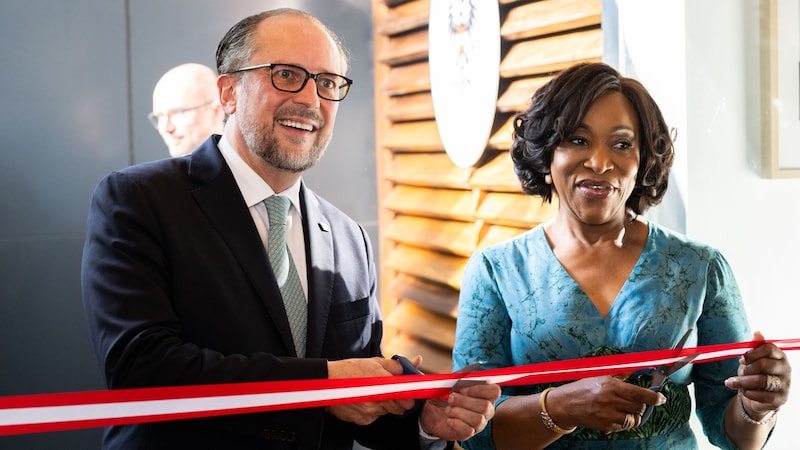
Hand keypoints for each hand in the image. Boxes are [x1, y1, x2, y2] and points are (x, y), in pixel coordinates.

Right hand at [326, 357, 416, 424]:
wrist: (327, 383)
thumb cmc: (350, 370)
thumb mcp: (375, 362)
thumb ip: (398, 365)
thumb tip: (415, 362)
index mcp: (384, 384)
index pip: (408, 398)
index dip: (410, 396)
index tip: (408, 392)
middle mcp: (378, 400)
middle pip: (400, 408)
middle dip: (398, 400)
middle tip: (389, 391)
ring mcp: (371, 412)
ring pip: (388, 412)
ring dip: (385, 405)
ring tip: (373, 393)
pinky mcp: (363, 420)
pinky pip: (375, 417)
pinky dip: (374, 410)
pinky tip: (364, 400)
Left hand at [419, 382, 500, 440]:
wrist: (431, 410)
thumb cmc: (445, 394)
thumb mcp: (451, 381)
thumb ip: (462, 375)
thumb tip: (474, 367)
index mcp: (485, 395)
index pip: (495, 391)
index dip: (479, 389)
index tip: (463, 388)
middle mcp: (486, 410)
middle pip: (485, 406)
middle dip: (464, 401)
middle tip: (451, 398)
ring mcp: (479, 424)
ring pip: (477, 419)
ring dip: (458, 411)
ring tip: (448, 409)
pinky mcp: (468, 434)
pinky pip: (467, 430)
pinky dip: (455, 422)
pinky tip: (449, 419)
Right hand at [543, 375, 665, 433]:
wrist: (565, 405)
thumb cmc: (583, 388)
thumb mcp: (601, 376)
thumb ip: (621, 374)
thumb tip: (637, 366)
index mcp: (611, 386)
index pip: (640, 394)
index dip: (654, 397)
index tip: (661, 398)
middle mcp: (610, 401)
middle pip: (639, 407)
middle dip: (641, 405)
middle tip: (636, 402)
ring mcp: (608, 416)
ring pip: (634, 419)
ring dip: (634, 415)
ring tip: (625, 409)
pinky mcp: (606, 427)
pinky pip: (624, 427)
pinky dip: (624, 422)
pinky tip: (614, 415)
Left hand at [724, 331, 790, 418]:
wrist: (757, 397)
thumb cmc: (754, 374)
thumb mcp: (752, 359)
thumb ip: (754, 347)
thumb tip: (758, 333)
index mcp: (779, 356)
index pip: (768, 348)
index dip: (752, 353)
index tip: (742, 359)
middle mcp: (785, 369)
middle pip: (763, 364)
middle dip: (746, 369)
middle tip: (739, 373)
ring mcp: (785, 384)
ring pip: (761, 380)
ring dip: (743, 382)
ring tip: (732, 383)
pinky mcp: (781, 399)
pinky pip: (763, 396)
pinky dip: (749, 393)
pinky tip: (744, 392)